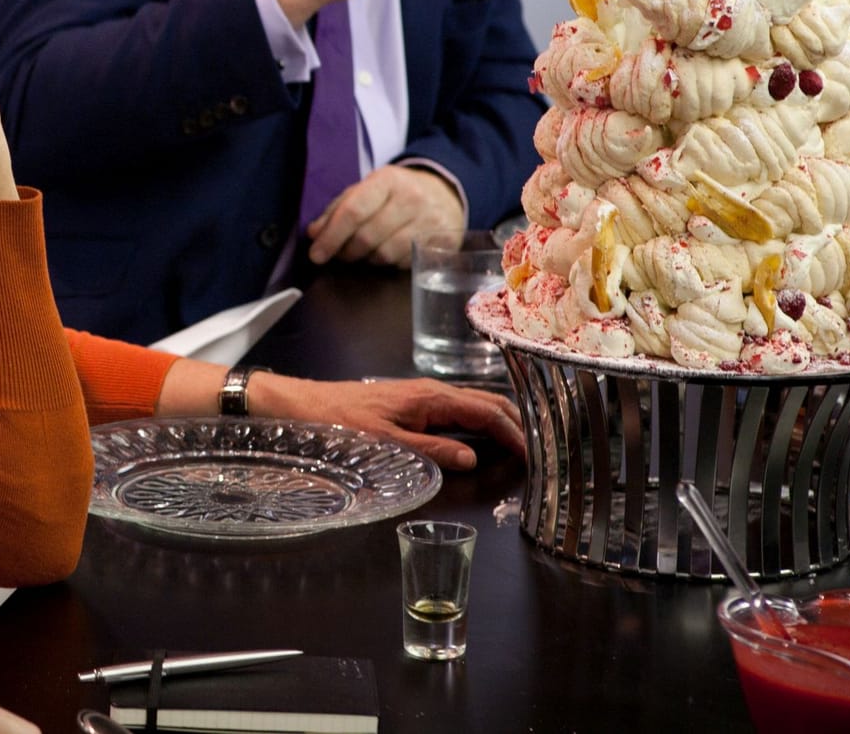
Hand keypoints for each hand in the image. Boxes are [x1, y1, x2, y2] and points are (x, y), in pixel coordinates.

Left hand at [251, 374, 524, 470]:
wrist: (306, 405)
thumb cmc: (342, 423)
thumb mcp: (388, 444)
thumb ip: (433, 452)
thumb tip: (474, 459)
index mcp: (432, 398)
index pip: (488, 413)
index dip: (516, 434)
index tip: (537, 455)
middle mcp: (433, 391)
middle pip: (489, 403)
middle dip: (519, 423)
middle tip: (543, 448)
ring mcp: (425, 395)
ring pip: (476, 404)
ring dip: (502, 421)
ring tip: (524, 443)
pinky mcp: (416, 403)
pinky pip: (460, 409)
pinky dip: (481, 421)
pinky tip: (486, 436)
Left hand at [307, 164, 462, 266]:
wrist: (445, 193)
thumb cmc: (397, 193)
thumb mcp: (367, 190)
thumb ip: (338, 209)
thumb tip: (314, 233)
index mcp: (387, 180)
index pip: (353, 211)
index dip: (331, 236)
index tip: (316, 254)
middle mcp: (411, 198)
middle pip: (367, 237)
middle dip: (346, 251)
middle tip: (339, 254)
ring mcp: (430, 221)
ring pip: (385, 254)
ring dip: (367, 259)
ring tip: (364, 252)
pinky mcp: (443, 241)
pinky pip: (404, 263)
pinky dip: (389, 263)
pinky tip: (388, 252)